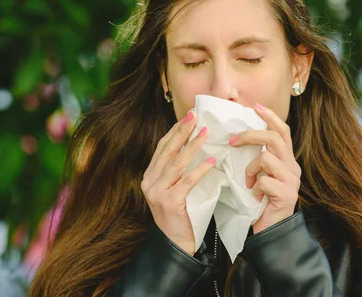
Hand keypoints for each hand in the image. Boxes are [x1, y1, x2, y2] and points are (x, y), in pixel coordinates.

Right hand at [141, 111, 215, 254]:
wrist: (174, 244)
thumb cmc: (180, 215)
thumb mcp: (174, 189)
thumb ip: (178, 170)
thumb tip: (194, 144)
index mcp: (149, 175)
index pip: (163, 147)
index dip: (175, 130)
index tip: (189, 116)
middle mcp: (149, 181)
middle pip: (168, 150)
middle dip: (182, 131)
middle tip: (195, 115)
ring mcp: (156, 192)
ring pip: (176, 163)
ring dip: (193, 146)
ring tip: (206, 133)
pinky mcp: (169, 203)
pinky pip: (186, 181)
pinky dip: (199, 170)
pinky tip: (212, 162)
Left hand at [229, 103, 300, 233]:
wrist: (271, 232)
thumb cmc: (260, 203)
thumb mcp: (258, 175)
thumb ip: (256, 158)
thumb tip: (237, 137)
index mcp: (287, 160)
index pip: (283, 130)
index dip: (270, 117)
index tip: (255, 106)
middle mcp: (293, 167)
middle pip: (275, 138)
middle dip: (250, 135)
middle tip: (232, 142)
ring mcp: (292, 181)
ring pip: (267, 158)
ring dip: (251, 169)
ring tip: (248, 183)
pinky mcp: (287, 195)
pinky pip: (264, 181)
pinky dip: (255, 188)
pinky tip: (256, 197)